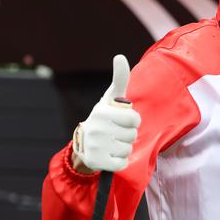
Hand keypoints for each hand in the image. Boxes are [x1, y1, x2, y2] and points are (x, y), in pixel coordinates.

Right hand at [72, 55, 140, 172]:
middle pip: (132, 135)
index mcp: (103, 111)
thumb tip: (120, 56)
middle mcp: (97, 127)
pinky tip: (110, 155)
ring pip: (128, 149)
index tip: (122, 121)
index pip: (135, 119)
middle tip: (115, 134)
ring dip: (124, 148)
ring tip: (111, 143)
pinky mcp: (97, 161)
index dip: (132, 121)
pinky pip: (122, 163)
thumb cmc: (104, 118)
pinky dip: (120, 161)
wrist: (84, 144)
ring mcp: (96, 145)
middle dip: (128, 135)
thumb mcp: (110, 99)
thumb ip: (119, 80)